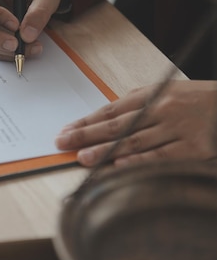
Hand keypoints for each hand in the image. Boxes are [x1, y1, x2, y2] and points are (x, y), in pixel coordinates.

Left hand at [55, 80, 216, 165]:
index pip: (111, 110)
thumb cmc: (195, 99)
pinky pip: (161, 156)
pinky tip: (119, 166)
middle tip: (63, 142)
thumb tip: (105, 119)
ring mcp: (177, 129)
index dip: (86, 121)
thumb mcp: (166, 92)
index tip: (65, 130)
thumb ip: (138, 104)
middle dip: (87, 134)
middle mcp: (161, 110)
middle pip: (117, 124)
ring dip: (106, 150)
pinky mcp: (193, 148)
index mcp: (152, 95)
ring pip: (135, 141)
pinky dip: (139, 162)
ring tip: (83, 157)